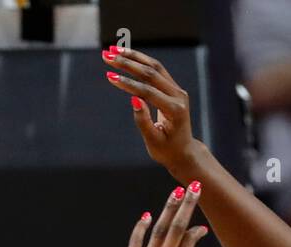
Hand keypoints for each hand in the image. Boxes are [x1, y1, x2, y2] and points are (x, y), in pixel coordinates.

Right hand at [102, 47, 198, 181]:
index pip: (148, 92)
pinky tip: (125, 56)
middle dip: (127, 63)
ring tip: (112, 50)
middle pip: (151, 73)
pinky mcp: (173, 88)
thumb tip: (133, 99)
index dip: (128, 83)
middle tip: (106, 55)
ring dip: (133, 57)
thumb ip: (143, 121)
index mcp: (174, 110)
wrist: (183, 151)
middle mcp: (178, 95)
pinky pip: (156, 70)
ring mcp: (177, 90)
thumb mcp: (153, 141)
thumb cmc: (166, 150)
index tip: (110, 76)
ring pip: (154, 67)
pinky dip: (140, 62)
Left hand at [116, 182, 208, 246]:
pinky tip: (147, 216)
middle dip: (186, 206)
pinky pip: (135, 243)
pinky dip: (140, 229)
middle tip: (193, 188)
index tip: (201, 227)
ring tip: (175, 193)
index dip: (196, 231)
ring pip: (157, 232)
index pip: (190, 241)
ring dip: (167, 210)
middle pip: (176, 228)